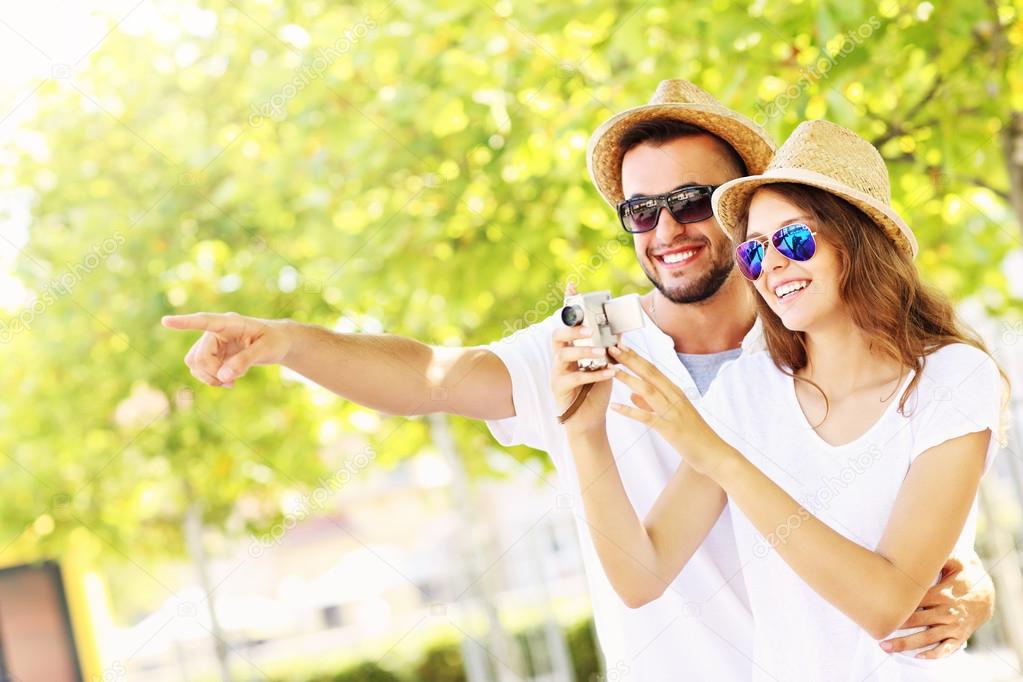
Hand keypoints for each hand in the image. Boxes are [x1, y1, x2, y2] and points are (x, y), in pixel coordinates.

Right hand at [161, 312, 292, 386]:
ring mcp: (212, 343)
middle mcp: (215, 331)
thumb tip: (223, 377)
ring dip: (209, 377)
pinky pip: (200, 370)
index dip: (185, 323)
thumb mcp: (265, 350)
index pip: (204, 321)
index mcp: (230, 322)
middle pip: (198, 356)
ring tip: (231, 382)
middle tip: (232, 381)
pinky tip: (228, 381)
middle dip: (212, 372)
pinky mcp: (212, 355)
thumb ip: (245, 361)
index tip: (166, 321)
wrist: (277, 343)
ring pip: (195, 364)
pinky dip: (211, 379)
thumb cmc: (274, 341)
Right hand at [550, 283, 615, 434]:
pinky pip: (573, 378)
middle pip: (558, 335)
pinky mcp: (559, 389)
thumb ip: (610, 346)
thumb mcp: (606, 363)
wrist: (589, 420)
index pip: (568, 321)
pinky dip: (592, 374)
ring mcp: (557, 372)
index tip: (573, 286)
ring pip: (562, 356)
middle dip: (573, 329)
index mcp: (570, 346)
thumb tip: (621, 326)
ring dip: (583, 351)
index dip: (569, 303)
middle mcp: (560, 356)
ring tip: (602, 352)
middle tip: (589, 328)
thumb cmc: (595, 390)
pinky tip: (608, 372)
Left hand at [606, 343, 731, 475]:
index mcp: (675, 392)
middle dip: (630, 359)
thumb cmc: (694, 435)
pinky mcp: (670, 429)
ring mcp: (673, 412)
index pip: (653, 370)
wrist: (714, 454)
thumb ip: (650, 404)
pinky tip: (614, 406)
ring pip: (648, 390)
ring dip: (628, 378)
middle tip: (612, 348)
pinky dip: (629, 411)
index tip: (621, 345)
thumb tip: (632, 394)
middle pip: (650, 374)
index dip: (636, 357)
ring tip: (611, 370)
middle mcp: (674, 398)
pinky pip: (647, 417)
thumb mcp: (672, 414)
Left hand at [880, 555, 994, 657]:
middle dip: (897, 627)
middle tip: (877, 632)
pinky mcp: (960, 636)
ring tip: (887, 647)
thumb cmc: (965, 575)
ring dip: (908, 644)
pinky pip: (947, 649)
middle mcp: (947, 611)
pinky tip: (918, 656)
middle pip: (918, 621)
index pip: (915, 601)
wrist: (988, 594)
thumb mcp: (956, 561)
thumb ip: (938, 556)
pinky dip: (934, 654)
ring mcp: (954, 626)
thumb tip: (920, 544)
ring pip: (928, 637)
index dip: (898, 606)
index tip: (881, 609)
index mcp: (942, 594)